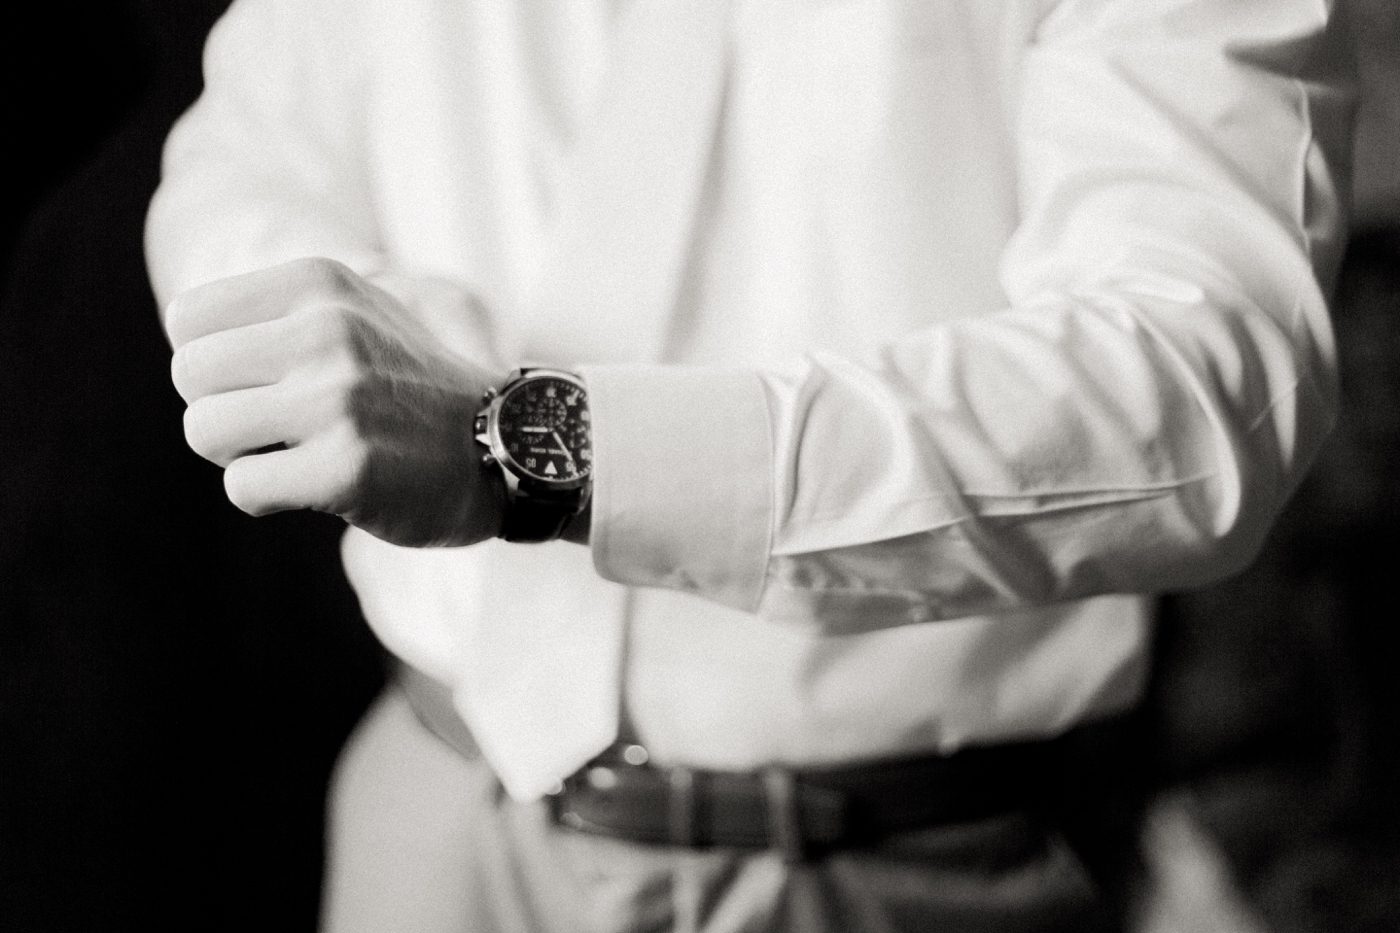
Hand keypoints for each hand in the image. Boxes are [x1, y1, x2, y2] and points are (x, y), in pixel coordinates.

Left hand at [168, 257, 505, 546]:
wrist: (511, 446)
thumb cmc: (421, 389)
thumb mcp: (362, 312)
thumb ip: (280, 312)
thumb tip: (188, 339)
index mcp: (321, 285)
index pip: (189, 320)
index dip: (214, 363)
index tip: (263, 383)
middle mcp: (326, 331)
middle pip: (188, 377)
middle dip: (222, 411)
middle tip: (279, 427)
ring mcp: (337, 400)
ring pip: (203, 432)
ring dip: (242, 456)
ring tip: (300, 455)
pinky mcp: (345, 467)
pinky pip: (242, 487)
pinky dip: (268, 497)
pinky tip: (320, 487)